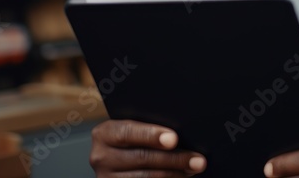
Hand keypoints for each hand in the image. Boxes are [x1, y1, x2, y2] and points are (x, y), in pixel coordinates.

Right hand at [89, 119, 206, 176]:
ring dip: (175, 173)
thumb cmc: (133, 138)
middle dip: (174, 158)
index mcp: (104, 134)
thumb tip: (180, 128)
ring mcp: (107, 177)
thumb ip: (148, 125)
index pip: (127, 132)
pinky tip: (181, 176)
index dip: (151, 135)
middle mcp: (101, 157)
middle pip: (141, 158)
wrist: (118, 159)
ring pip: (146, 177)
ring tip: (195, 168)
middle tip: (198, 159)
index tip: (174, 139)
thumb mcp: (133, 127)